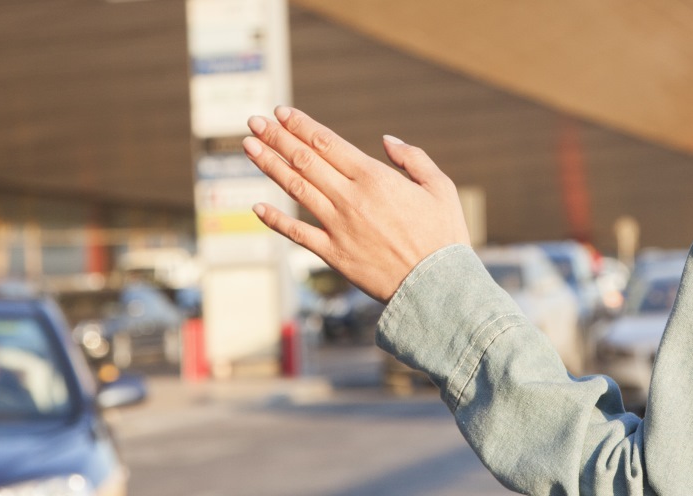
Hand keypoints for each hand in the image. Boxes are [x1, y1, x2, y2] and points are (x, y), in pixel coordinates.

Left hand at [243, 106, 470, 301]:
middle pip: (304, 160)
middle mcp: (351, 198)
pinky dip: (275, 220)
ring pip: (295, 189)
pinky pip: (297, 234)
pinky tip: (257, 206)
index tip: (281, 112)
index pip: (327, 142)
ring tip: (248, 147)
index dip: (301, 125)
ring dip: (269, 165)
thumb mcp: (440, 187)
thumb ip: (413, 159)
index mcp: (375, 177)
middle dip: (276, 137)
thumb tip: (387, 140)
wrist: (438, 287)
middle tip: (255, 121)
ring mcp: (338, 227)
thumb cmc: (444, 236)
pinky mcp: (333, 255)